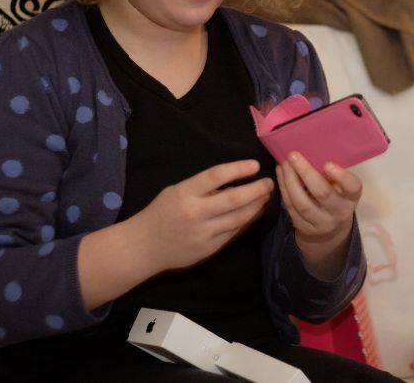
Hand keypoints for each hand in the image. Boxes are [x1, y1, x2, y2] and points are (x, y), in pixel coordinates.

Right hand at [137, 159, 273, 270]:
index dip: (238, 168)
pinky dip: (247, 222)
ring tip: (266, 197)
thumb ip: (202, 188)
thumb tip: (234, 181)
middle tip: (269, 183)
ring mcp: (203, 233)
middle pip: (235, 199)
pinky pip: (234, 233)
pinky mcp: (209, 249)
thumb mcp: (176, 192)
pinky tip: (254, 213)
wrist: (144, 247)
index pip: (216, 176)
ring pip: (240, 218)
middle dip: (257, 190)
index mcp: (184, 193)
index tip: (255, 165)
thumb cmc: (161, 213)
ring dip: (257, 206)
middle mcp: (195, 213)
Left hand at [277, 152, 361, 277]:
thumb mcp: (341, 186)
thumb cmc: (335, 196)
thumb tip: (311, 148)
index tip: (327, 164)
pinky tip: (281, 174)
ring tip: (284, 164)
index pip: (352, 187)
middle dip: (306, 173)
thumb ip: (332, 173)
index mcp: (351, 197)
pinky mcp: (304, 227)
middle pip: (322, 193)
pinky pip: (291, 207)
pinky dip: (284, 188)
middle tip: (293, 155)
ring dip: (290, 181)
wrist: (329, 228)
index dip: (341, 176)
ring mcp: (321, 222)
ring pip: (302, 203)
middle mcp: (339, 211)